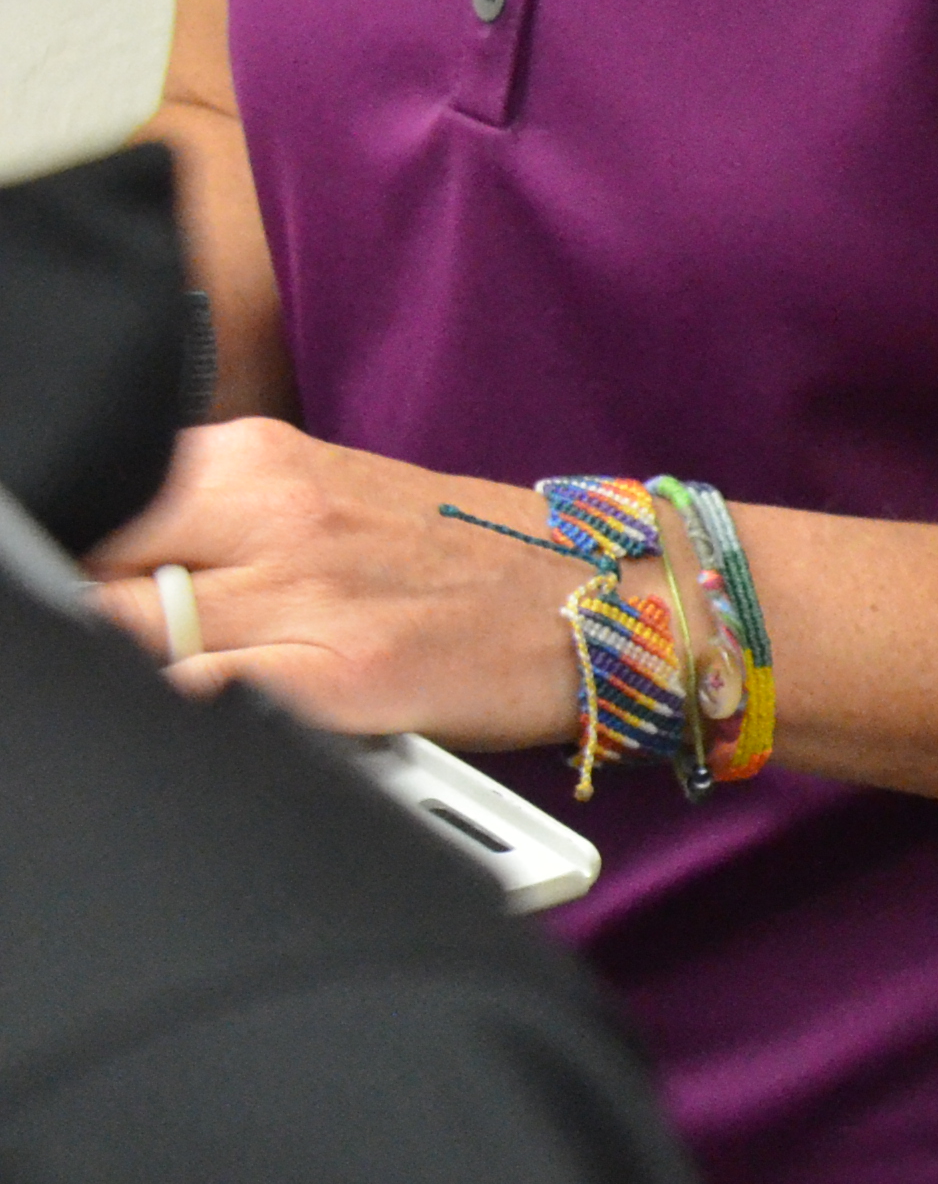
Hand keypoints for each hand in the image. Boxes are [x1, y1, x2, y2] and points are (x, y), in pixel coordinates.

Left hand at [81, 415, 584, 742]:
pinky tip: (214, 720)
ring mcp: (310, 596)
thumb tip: (112, 577)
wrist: (609, 602)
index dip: (82, 566)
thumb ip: (220, 527)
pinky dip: (185, 710)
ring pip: (129, 631)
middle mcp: (275, 516)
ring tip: (196, 681)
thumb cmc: (470, 565)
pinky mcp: (347, 678)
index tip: (94, 599)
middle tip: (133, 648)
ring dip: (134, 664)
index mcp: (260, 463)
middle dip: (95, 617)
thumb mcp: (328, 505)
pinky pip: (203, 696)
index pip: (97, 507)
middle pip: (96, 569)